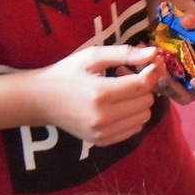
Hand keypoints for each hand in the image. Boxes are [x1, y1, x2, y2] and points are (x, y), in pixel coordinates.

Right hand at [0, 43, 164, 142]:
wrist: (40, 100)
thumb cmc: (66, 73)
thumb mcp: (92, 56)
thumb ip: (125, 53)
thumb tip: (154, 53)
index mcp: (100, 93)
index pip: (142, 85)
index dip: (151, 72)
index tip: (150, 62)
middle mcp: (103, 117)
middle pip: (146, 101)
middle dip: (142, 86)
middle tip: (126, 75)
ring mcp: (102, 133)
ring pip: (144, 117)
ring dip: (138, 101)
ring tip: (120, 91)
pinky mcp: (102, 141)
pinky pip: (134, 130)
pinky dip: (132, 116)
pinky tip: (117, 105)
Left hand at [146, 0, 194, 102]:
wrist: (172, 17)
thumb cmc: (194, 17)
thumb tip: (187, 23)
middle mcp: (194, 78)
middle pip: (188, 95)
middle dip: (173, 86)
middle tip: (160, 71)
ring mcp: (175, 80)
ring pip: (165, 92)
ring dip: (154, 81)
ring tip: (143, 62)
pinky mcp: (156, 78)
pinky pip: (149, 84)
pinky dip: (139, 74)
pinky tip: (130, 60)